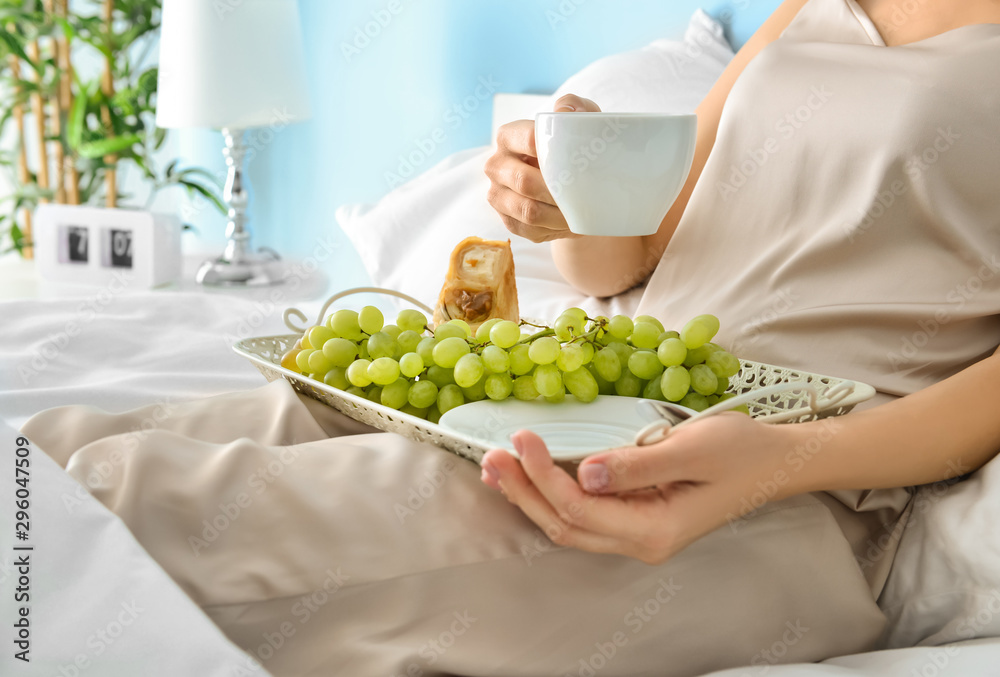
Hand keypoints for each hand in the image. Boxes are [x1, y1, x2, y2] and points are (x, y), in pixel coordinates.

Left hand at [479, 414, 796, 563]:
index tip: (522, 438)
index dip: (543, 474)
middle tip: (491, 456)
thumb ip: (636, 464)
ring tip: (497, 467)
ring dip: (531, 495)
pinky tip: (532, 476)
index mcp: (654, 530)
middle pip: (565, 524)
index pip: (580, 507)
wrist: (775, 463)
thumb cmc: (740, 451)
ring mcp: (638, 534)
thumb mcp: (692, 449)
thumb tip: (585, 473)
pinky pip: (584, 514)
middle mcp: (641, 542)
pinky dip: (552, 494)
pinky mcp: (638, 518)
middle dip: (523, 491)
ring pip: (570, 524)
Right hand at [485, 94, 600, 242]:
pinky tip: (569, 222)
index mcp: (508, 137)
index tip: (575, 159)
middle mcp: (496, 166)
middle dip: (557, 190)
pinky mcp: (508, 221)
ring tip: (579, 211)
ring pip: (527, 210)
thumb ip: (576, 107)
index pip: (526, 140)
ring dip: (558, 214)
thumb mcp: (580, 123)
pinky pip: (530, 229)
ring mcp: (498, 196)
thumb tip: (564, 110)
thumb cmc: (574, 148)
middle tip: (582, 192)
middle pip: (524, 181)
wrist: (570, 186)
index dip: (550, 150)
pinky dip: (553, 229)